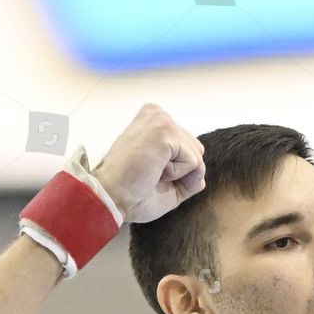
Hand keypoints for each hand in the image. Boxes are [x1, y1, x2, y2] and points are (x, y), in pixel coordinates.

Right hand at [93, 104, 206, 223]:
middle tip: (149, 174)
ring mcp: (161, 120)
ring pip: (196, 156)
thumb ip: (191, 173)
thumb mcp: (170, 182)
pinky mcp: (165, 130)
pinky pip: (194, 162)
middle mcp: (157, 114)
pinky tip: (152, 170)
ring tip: (150, 171)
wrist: (113, 199)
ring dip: (177, 174)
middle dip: (180, 171)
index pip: (189, 149)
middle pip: (196, 150)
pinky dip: (176, 175)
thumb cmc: (133, 192)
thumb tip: (201, 169)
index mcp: (153, 122)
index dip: (176, 171)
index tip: (148, 173)